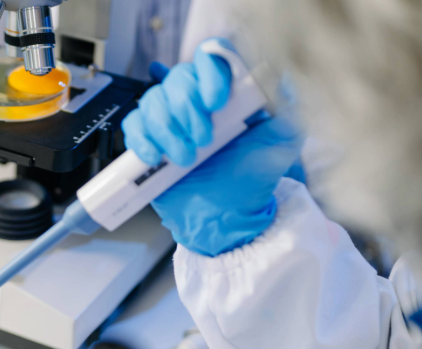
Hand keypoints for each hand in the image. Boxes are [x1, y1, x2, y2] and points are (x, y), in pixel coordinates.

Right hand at [122, 39, 302, 255]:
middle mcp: (195, 101)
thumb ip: (288, 112)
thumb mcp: (281, 145)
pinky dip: (141, 140)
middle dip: (187, 111)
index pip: (210, 58)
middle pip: (177, 78)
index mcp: (227, 93)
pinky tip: (155, 158)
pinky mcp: (148, 140)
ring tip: (186, 159)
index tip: (216, 102)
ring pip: (152, 101)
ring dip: (167, 131)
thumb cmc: (251, 182)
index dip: (208, 74)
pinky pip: (132, 125)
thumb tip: (284, 80)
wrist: (223, 217)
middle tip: (204, 141)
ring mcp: (169, 120)